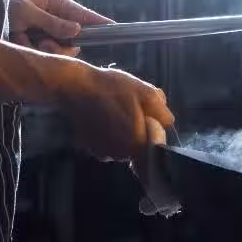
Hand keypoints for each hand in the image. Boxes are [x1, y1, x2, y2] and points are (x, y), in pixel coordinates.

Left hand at [9, 0, 112, 56]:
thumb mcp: (25, 11)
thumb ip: (52, 23)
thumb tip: (77, 31)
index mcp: (55, 3)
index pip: (84, 14)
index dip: (100, 22)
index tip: (116, 28)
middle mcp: (54, 18)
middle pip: (75, 39)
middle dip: (61, 45)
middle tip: (43, 43)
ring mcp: (45, 32)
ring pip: (61, 50)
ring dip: (44, 50)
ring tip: (23, 40)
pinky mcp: (36, 44)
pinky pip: (45, 55)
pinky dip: (31, 51)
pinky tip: (17, 42)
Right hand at [60, 66, 174, 161]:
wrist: (73, 86)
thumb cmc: (111, 88)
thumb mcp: (146, 93)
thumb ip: (162, 112)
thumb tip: (167, 123)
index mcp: (137, 144)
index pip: (157, 146)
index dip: (155, 130)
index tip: (147, 115)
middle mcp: (121, 155)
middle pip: (141, 146)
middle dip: (140, 129)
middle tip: (131, 107)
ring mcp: (104, 154)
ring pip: (125, 146)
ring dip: (125, 132)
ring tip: (115, 110)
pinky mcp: (91, 149)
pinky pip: (110, 145)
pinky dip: (110, 134)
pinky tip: (104, 117)